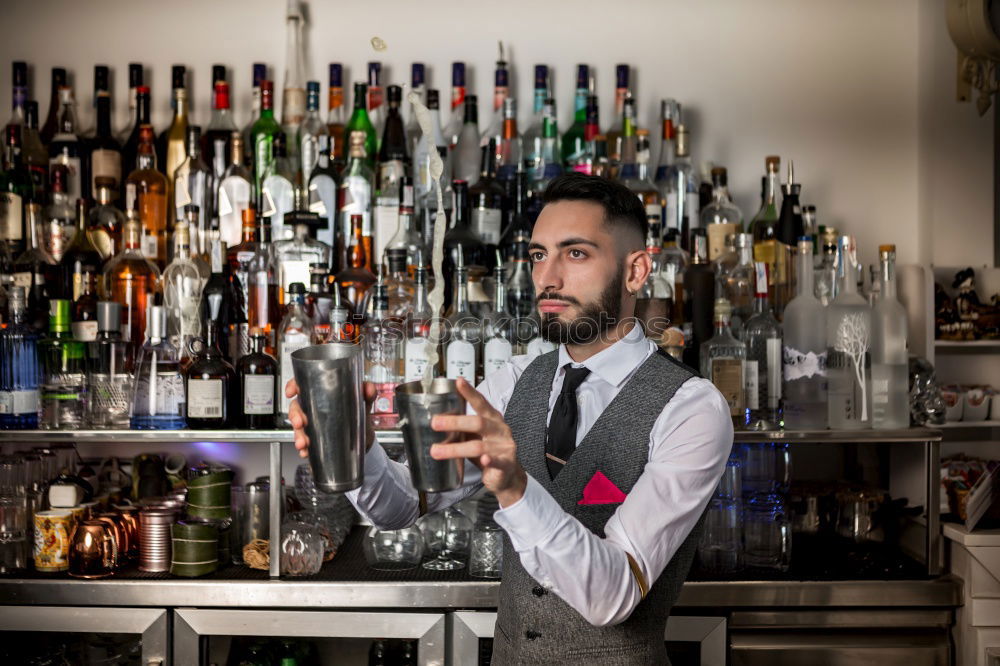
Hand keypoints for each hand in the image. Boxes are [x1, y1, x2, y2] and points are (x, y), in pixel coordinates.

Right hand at [286, 378, 376, 458]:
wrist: (365, 442)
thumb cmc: (360, 419)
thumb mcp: (364, 405)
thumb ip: (368, 394)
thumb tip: (369, 388)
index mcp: (323, 396)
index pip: (304, 386)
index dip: (293, 386)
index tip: (292, 392)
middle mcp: (316, 409)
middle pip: (297, 408)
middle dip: (295, 416)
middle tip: (301, 423)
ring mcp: (314, 425)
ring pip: (298, 428)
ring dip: (298, 435)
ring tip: (304, 442)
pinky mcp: (316, 440)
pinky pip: (304, 444)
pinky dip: (304, 449)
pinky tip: (306, 452)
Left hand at [429, 378, 527, 507]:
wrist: (507, 475)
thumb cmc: (489, 451)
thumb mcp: (476, 436)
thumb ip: (462, 428)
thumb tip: (436, 419)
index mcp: (493, 419)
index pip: (481, 403)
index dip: (470, 392)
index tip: (459, 381)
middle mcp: (500, 430)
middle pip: (478, 422)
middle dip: (455, 422)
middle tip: (435, 423)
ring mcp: (504, 446)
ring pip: (478, 446)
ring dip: (455, 449)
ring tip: (436, 451)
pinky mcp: (506, 464)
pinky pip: (497, 461)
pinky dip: (489, 460)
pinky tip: (483, 460)